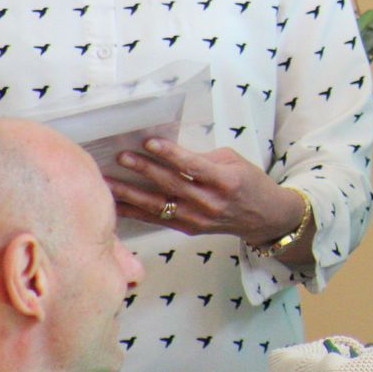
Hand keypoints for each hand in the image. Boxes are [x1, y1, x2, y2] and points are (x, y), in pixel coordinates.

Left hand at [106, 138, 305, 246]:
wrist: (264, 217)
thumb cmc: (250, 182)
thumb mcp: (235, 161)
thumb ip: (204, 158)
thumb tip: (170, 151)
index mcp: (226, 181)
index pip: (193, 167)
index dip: (171, 154)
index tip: (150, 142)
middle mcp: (210, 203)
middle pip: (171, 185)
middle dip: (144, 170)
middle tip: (121, 157)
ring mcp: (197, 218)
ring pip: (158, 206)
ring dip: (130, 194)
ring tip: (108, 182)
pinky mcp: (188, 228)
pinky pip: (157, 219)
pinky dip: (135, 211)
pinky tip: (116, 204)